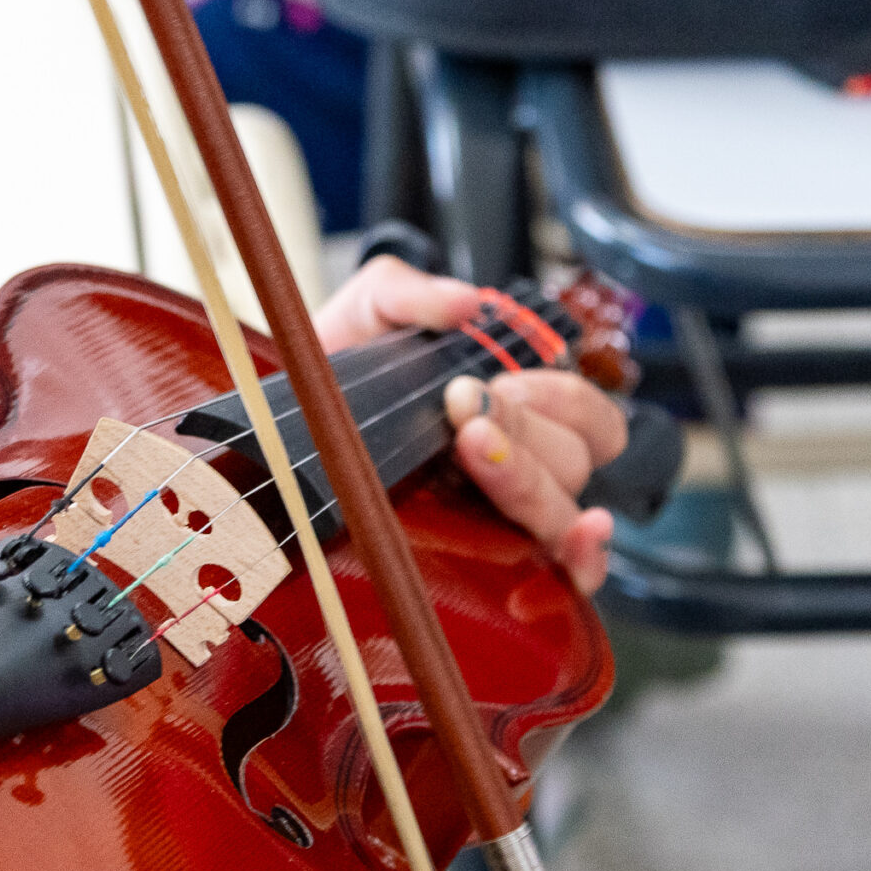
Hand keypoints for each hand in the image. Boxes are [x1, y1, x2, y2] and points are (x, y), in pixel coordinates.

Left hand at [313, 257, 626, 592]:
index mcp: (520, 410)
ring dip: (525, 476)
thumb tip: (469, 304)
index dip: (559, 398)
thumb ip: (416, 293)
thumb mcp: (371, 310)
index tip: (495, 381)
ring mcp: (500, 516)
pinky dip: (578, 561)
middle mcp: (522, 465)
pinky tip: (576, 539)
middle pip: (573, 460)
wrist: (282, 421)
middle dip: (523, 428)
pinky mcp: (476, 559)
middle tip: (463, 404)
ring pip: (560, 511)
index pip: (589, 417)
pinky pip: (560, 577)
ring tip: (469, 446)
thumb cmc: (341, 370)